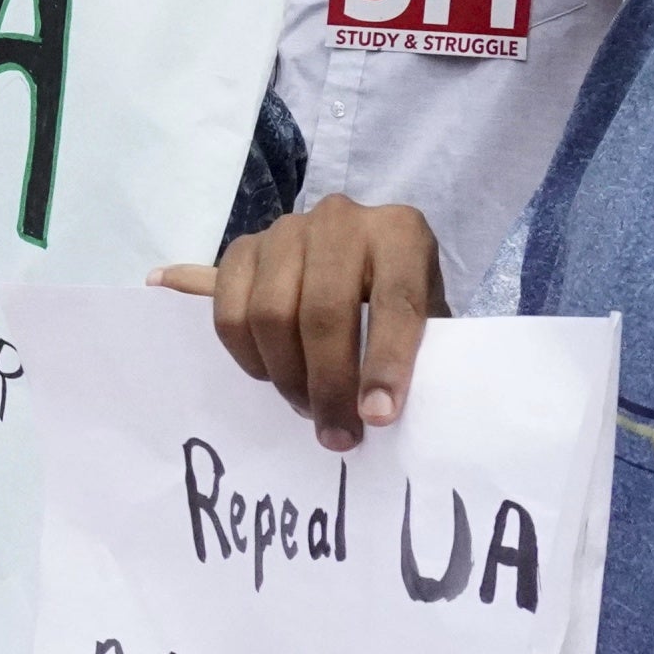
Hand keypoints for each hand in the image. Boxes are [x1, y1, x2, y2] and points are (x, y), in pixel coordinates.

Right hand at [150, 193, 444, 449]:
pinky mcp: (242, 248)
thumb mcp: (424, 318)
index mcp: (400, 233)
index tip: (377, 417)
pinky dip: (247, 357)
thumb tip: (378, 412)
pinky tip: (270, 375)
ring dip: (286, 377)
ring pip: (270, 314)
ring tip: (307, 406)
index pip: (395, 301)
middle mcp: (340, 220)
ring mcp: (285, 230)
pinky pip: (229, 313)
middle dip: (328, 384)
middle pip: (324, 312)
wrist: (353, 254)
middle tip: (337, 433)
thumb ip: (412, 355)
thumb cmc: (397, 298)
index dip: (386, 363)